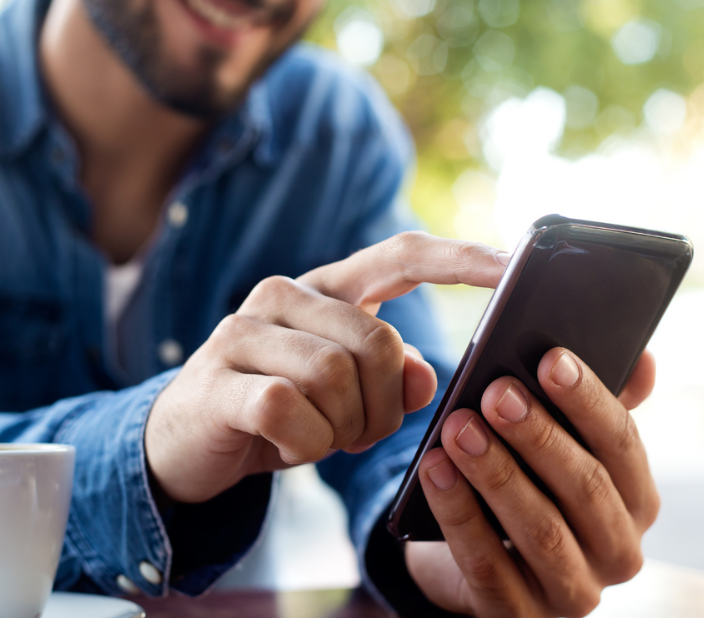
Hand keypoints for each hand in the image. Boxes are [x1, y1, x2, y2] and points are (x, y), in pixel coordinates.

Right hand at [144, 232, 510, 502]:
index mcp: (328, 289)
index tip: (516, 262)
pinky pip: (289, 409)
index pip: (402, 256)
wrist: (187, 444)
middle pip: (380, 342)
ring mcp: (245, 331)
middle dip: (384, 406)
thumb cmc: (281, 413)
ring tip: (321, 439)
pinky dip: (304, 444)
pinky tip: (287, 447)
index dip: (461, 258)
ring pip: (336, 377)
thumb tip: (430, 376)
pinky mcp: (218, 376)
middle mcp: (285, 294)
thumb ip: (395, 380)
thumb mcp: (349, 400)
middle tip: (359, 433)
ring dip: (342, 430)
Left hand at [407, 348, 657, 616]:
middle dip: (538, 435)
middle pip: (585, 487)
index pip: (623, 444)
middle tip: (495, 392)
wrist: (478, 563)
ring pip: (541, 530)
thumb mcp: (563, 448)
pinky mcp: (519, 616)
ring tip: (458, 427)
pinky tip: (434, 472)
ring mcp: (573, 592)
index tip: (550, 359)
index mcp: (637, 501)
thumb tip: (642, 358)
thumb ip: (598, 407)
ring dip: (496, 473)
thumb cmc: (530, 488)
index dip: (588, 400)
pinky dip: (459, 514)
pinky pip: (488, 565)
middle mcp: (619, 552)